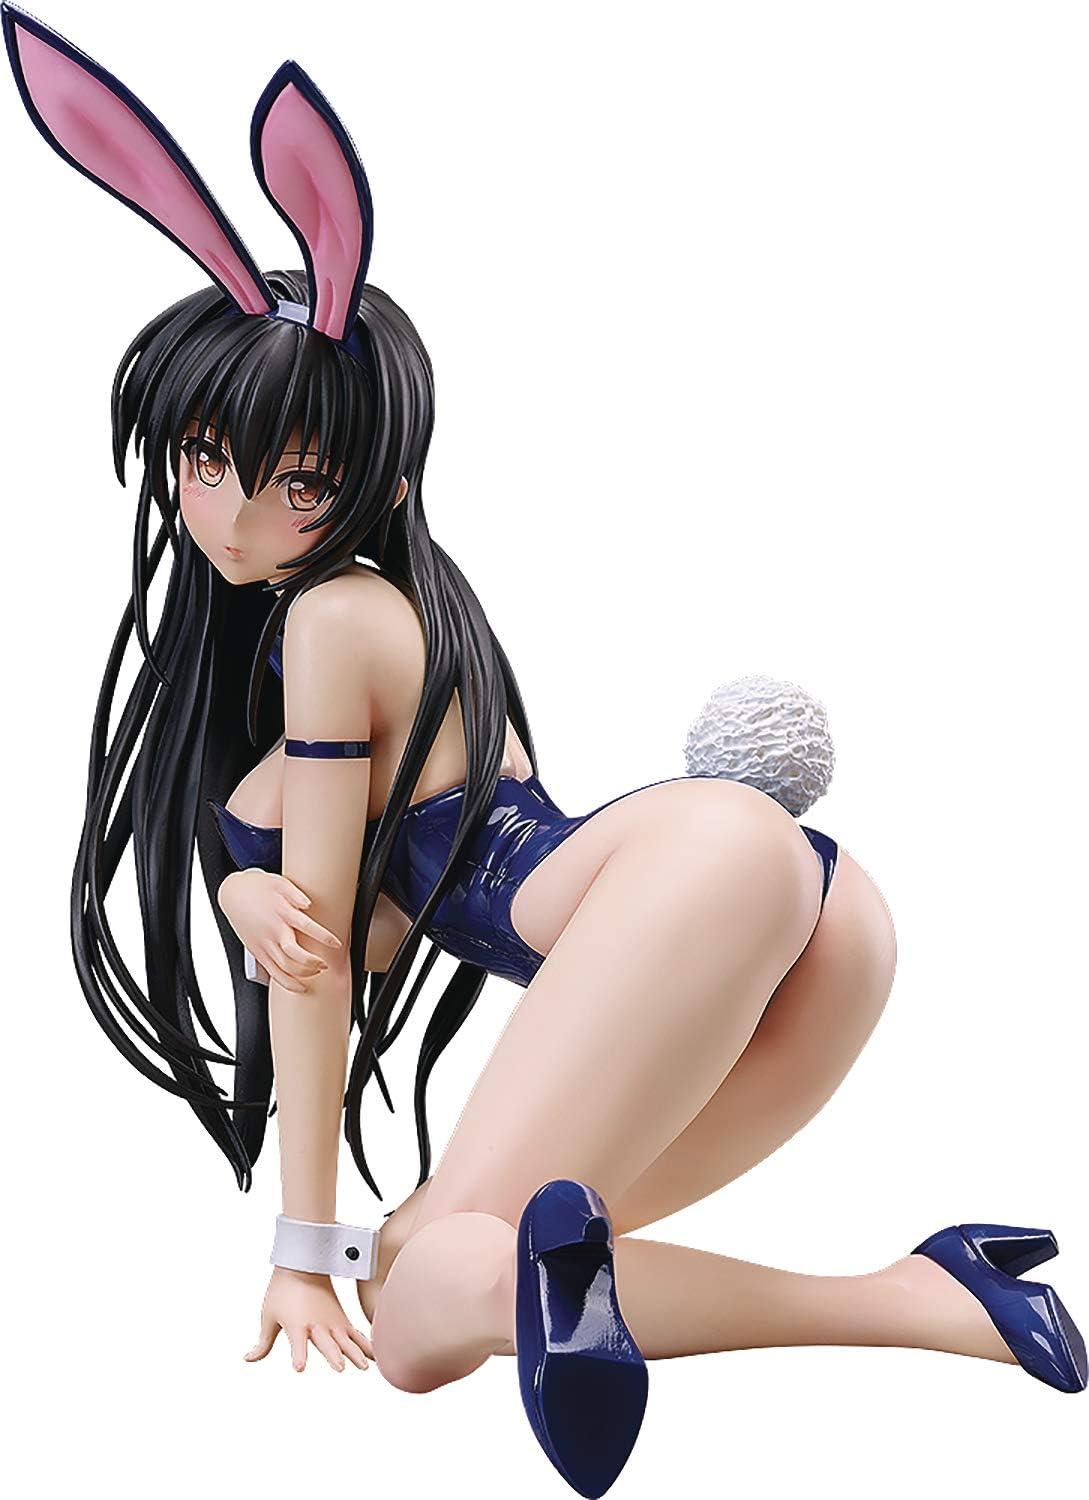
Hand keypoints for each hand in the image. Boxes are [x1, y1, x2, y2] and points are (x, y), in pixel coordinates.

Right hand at [218, 868, 341, 993]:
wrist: (233, 893)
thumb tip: (308, 904)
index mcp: (281, 912)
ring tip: (317, 971)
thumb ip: (296, 894)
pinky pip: (273, 973)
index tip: (336, 943)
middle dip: (313, 962)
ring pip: (285, 967)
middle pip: (294, 954)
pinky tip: (301, 987)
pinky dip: (287, 983)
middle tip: (325, 962)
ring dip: (304, 973)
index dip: (324, 937)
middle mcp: (273, 930)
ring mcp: (264, 944)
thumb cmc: (259, 887)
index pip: (306, 927)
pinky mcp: (257, 952)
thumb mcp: (280, 883)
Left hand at [244, 1266, 374, 1371]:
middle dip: (333, 1356)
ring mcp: (332, 1322)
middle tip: (341, 1368)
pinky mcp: (341, 1319)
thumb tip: (247, 1359)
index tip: (299, 1367)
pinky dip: (366, 1344)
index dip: (298, 1355)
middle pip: (327, 1343)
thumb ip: (262, 1343)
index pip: (297, 1344)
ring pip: (346, 1340)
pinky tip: (375, 1357)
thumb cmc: (282, 1291)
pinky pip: (356, 1334)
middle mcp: (316, 1324)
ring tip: (365, 1367)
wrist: (304, 1263)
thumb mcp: (268, 1316)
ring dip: (356, 1353)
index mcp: (297, 1325)